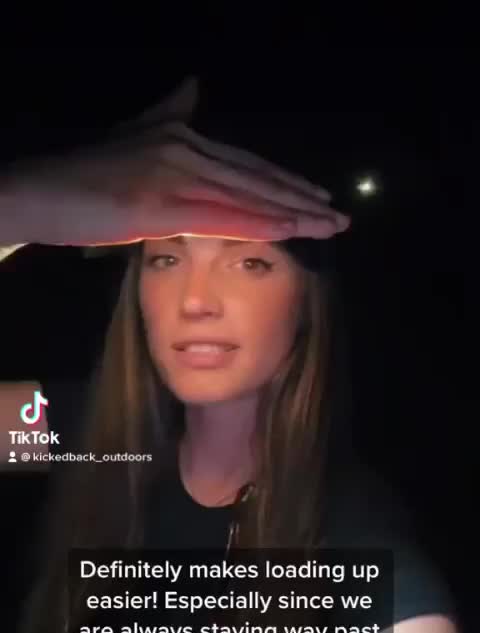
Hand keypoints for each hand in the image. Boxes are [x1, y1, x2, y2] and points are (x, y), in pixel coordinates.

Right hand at [2, 77, 349, 246]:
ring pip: (246, 196)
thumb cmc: (84, 175)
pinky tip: (288, 232)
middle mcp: (184, 149)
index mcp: (182, 137)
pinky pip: (219, 216)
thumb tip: (193, 85)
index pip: (246, 163)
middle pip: (255, 177)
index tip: (315, 197)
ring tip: (327, 228)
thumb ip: (167, 113)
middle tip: (339, 217)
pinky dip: (257, 224)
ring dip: (292, 214)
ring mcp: (173, 174)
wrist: (40, 190)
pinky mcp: (158, 203)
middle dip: (301, 199)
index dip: (283, 181)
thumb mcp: (132, 136)